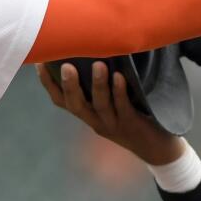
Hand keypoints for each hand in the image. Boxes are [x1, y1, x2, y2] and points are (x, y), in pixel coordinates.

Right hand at [38, 62, 185, 166]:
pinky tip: (120, 77)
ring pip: (100, 105)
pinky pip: (124, 107)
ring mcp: (114, 125)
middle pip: (75, 105)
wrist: (160, 150)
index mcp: (88, 115)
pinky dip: (120, 92)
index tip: (39, 63)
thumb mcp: (113, 105)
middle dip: (69, 85)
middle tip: (65, 65)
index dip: (48, 84)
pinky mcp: (133, 125)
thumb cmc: (136, 120)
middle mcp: (96, 121)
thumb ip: (103, 87)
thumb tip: (97, 50)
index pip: (61, 101)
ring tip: (98, 64)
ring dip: (98, 84)